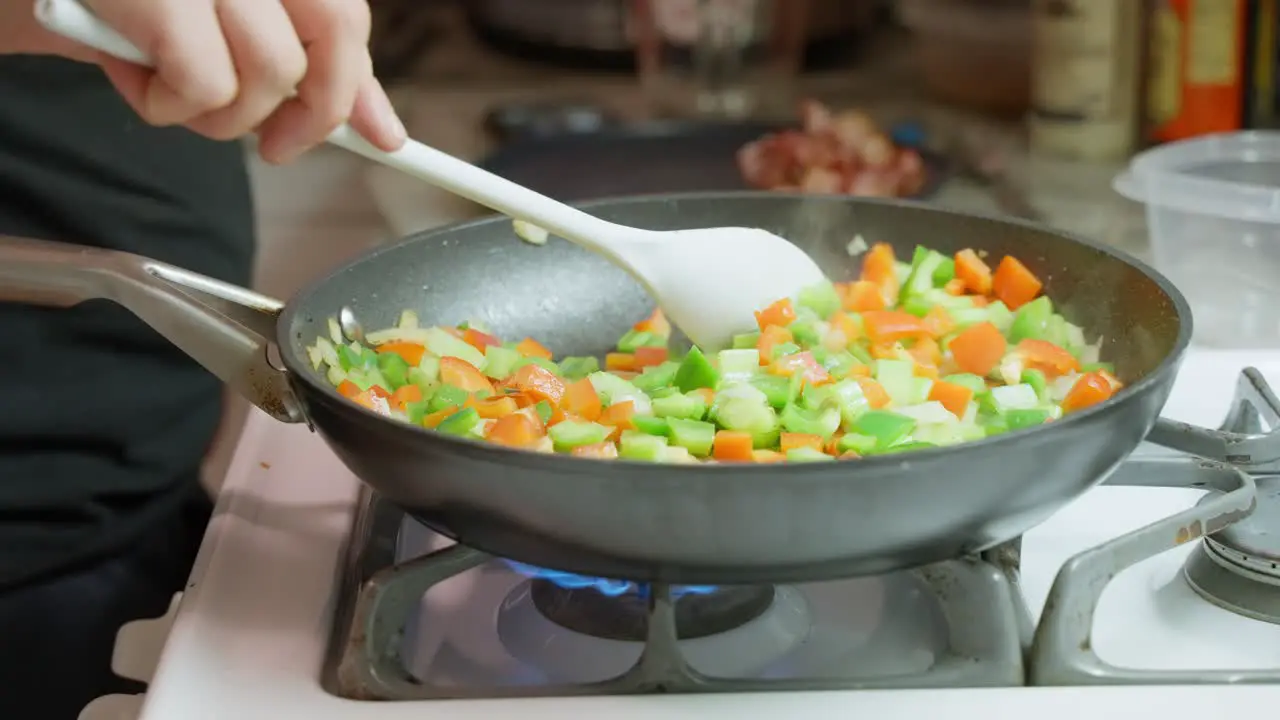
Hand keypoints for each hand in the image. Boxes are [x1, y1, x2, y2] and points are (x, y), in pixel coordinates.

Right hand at [35, 0, 406, 162]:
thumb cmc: (127, 9)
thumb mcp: (226, 30)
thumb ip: (307, 66)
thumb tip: (382, 130)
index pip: (344, 14)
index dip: (361, 85)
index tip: (383, 140)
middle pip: (335, 31)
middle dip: (315, 111)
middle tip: (275, 146)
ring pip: (272, 73)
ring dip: (222, 113)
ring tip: (170, 87)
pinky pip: (205, 85)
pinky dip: (170, 106)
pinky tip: (136, 78)